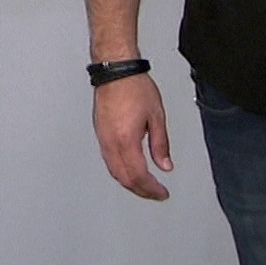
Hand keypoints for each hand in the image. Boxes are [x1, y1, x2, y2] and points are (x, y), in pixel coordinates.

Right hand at [92, 72, 171, 199]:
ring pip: (114, 172)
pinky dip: (120, 171)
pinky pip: (108, 160)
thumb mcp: (157, 116)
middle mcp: (111, 143)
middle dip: (141, 190)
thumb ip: (161, 145)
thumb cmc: (134, 87)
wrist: (116, 71)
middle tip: (155, 193)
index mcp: (126, 140)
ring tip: (144, 186)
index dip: (152, 189)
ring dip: (130, 183)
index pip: (139, 176)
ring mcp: (103, 139)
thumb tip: (165, 165)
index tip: (162, 193)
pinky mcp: (100, 133)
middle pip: (124, 178)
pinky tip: (129, 170)